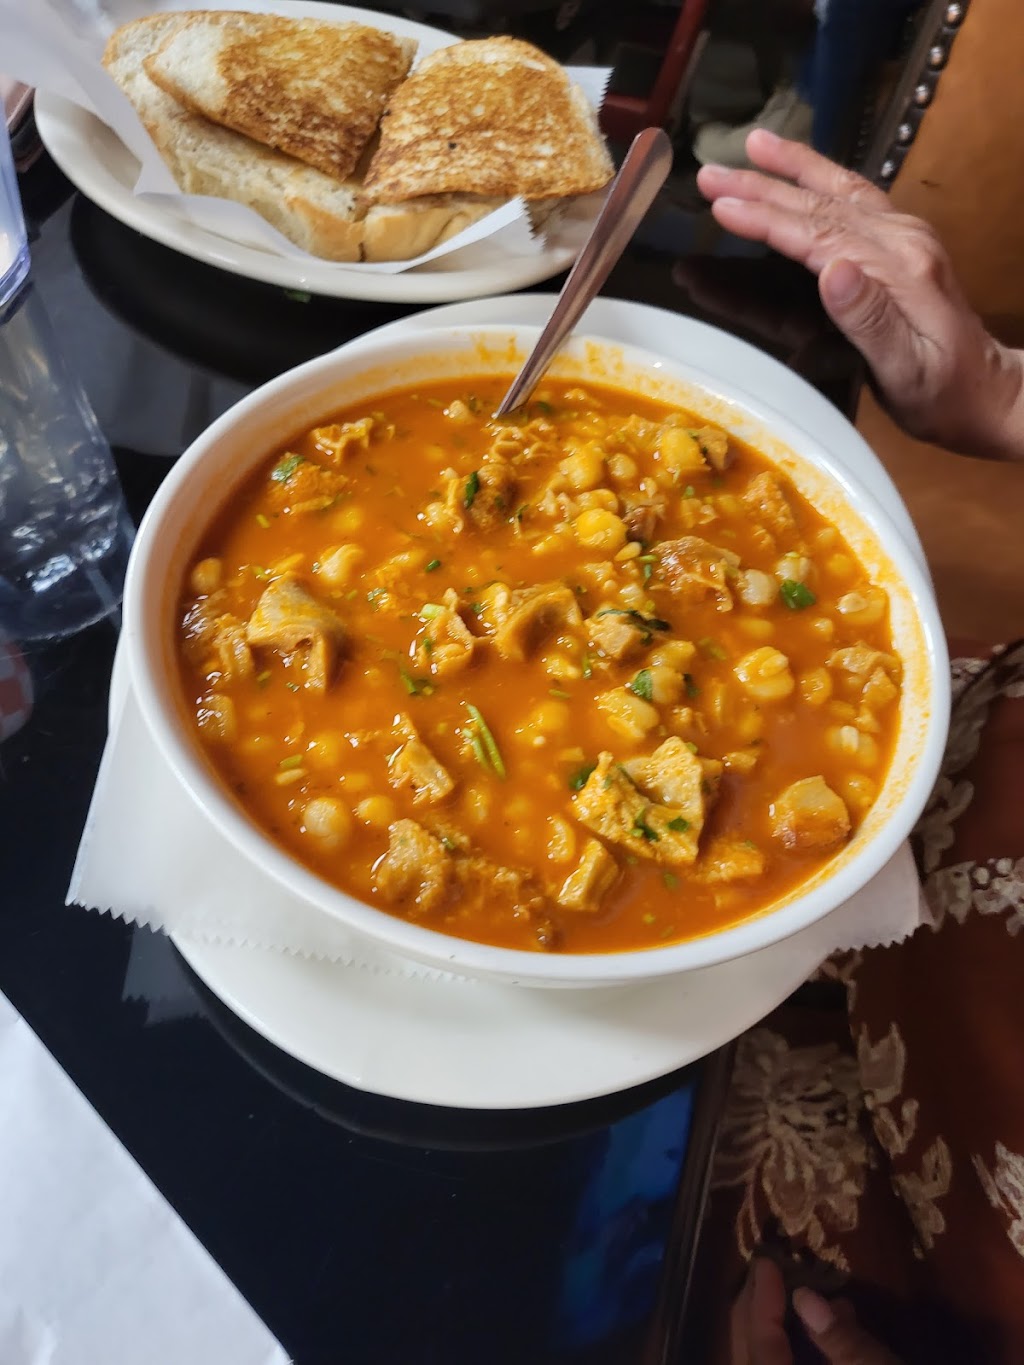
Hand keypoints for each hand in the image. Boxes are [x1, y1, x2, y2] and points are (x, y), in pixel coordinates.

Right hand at [696, 129, 1023, 460]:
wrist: (988, 391)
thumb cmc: (942, 394)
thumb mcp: (906, 372)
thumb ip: (869, 320)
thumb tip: (831, 269)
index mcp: (899, 269)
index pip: (819, 234)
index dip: (767, 219)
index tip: (722, 208)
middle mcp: (903, 239)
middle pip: (822, 204)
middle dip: (761, 187)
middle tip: (709, 175)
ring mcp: (906, 236)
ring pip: (838, 190)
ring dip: (789, 168)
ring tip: (750, 145)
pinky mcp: (903, 242)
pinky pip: (854, 197)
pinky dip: (819, 176)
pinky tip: (796, 168)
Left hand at [731, 1258, 904, 1364]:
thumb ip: (843, 1344)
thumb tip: (805, 1299)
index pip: (763, 1355)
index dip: (761, 1307)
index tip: (766, 1263)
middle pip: (753, 1364)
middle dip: (756, 1316)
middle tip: (764, 1272)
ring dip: (777, 1335)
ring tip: (794, 1293)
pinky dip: (801, 1360)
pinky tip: (831, 1333)